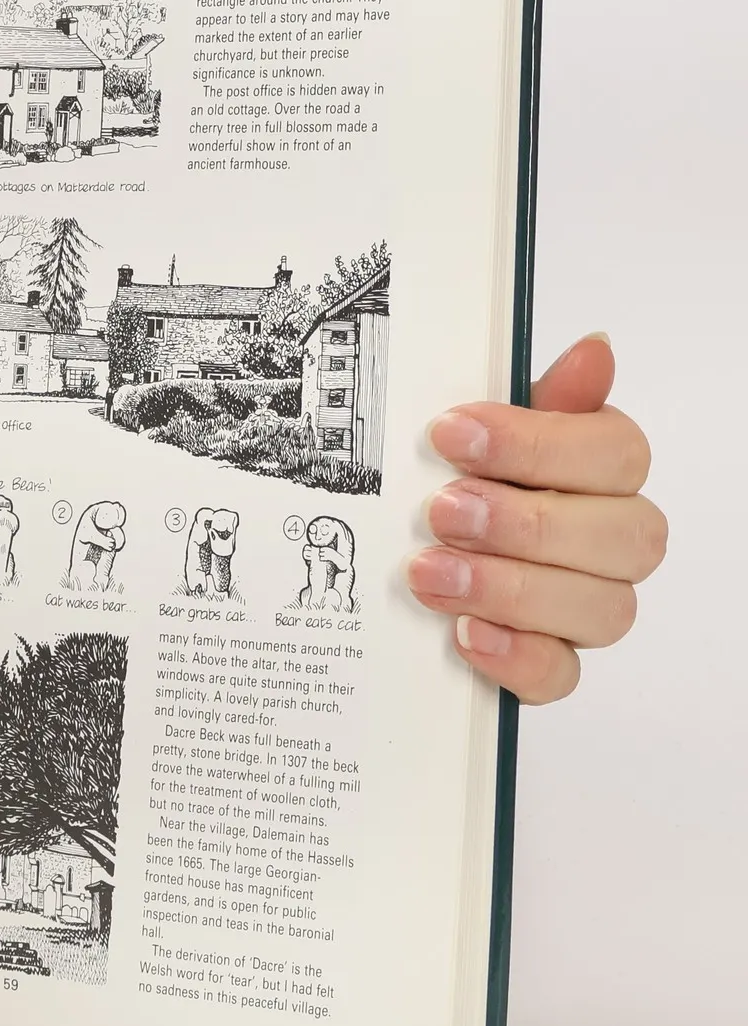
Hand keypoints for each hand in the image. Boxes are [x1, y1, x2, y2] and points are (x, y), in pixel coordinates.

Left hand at [407, 335, 664, 703]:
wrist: (400, 558)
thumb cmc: (456, 480)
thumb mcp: (476, 432)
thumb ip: (533, 399)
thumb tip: (594, 349)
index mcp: (601, 469)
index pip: (616, 453)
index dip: (536, 444)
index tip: (451, 433)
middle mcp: (610, 538)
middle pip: (624, 536)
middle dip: (525, 522)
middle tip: (442, 510)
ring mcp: (586, 605)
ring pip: (603, 608)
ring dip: (511, 588)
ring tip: (431, 573)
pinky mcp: (550, 663)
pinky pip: (561, 675)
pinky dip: (515, 656)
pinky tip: (466, 633)